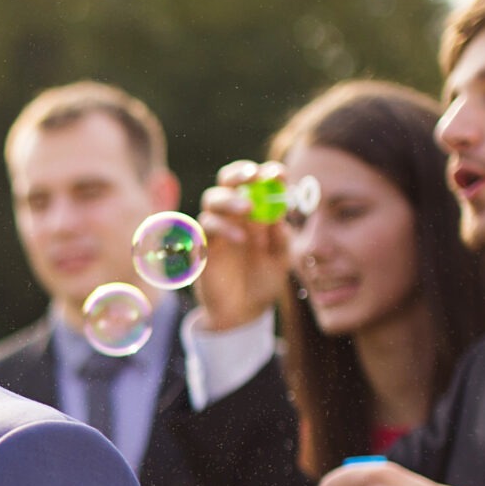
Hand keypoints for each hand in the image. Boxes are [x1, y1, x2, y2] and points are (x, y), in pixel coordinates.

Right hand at [195, 161, 289, 331]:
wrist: (243, 312)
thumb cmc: (263, 280)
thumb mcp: (282, 259)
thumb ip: (281, 238)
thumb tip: (276, 216)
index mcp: (254, 211)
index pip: (255, 183)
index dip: (265, 173)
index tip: (279, 174)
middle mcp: (232, 214)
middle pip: (227, 181)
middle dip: (240, 173)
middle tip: (254, 176)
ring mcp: (216, 229)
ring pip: (212, 199)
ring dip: (231, 200)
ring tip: (248, 210)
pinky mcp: (202, 245)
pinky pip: (205, 228)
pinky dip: (224, 229)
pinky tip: (241, 240)